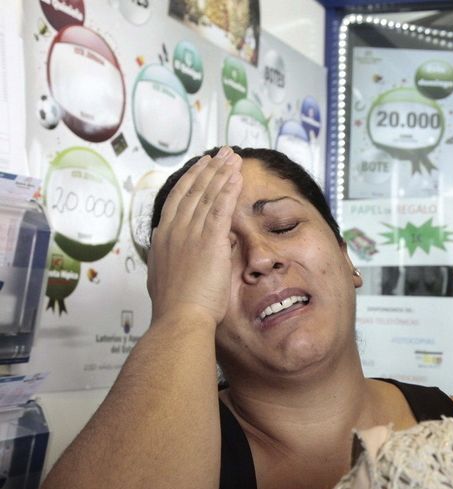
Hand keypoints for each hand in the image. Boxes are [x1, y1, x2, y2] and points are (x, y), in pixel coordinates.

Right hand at [147, 147, 242, 326]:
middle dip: (208, 169)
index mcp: (163, 239)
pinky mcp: (208, 241)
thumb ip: (176, 259)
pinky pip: (220, 208)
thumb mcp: (169, 277)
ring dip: (221, 173)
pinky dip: (228, 189)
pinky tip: (237, 175)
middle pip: (192, 191)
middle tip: (221, 153)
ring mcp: (190, 234)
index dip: (190, 180)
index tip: (201, 166)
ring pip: (207, 195)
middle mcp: (173, 231)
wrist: (179, 319)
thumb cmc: (177, 308)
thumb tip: (185, 252)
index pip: (177, 200)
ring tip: (233, 157)